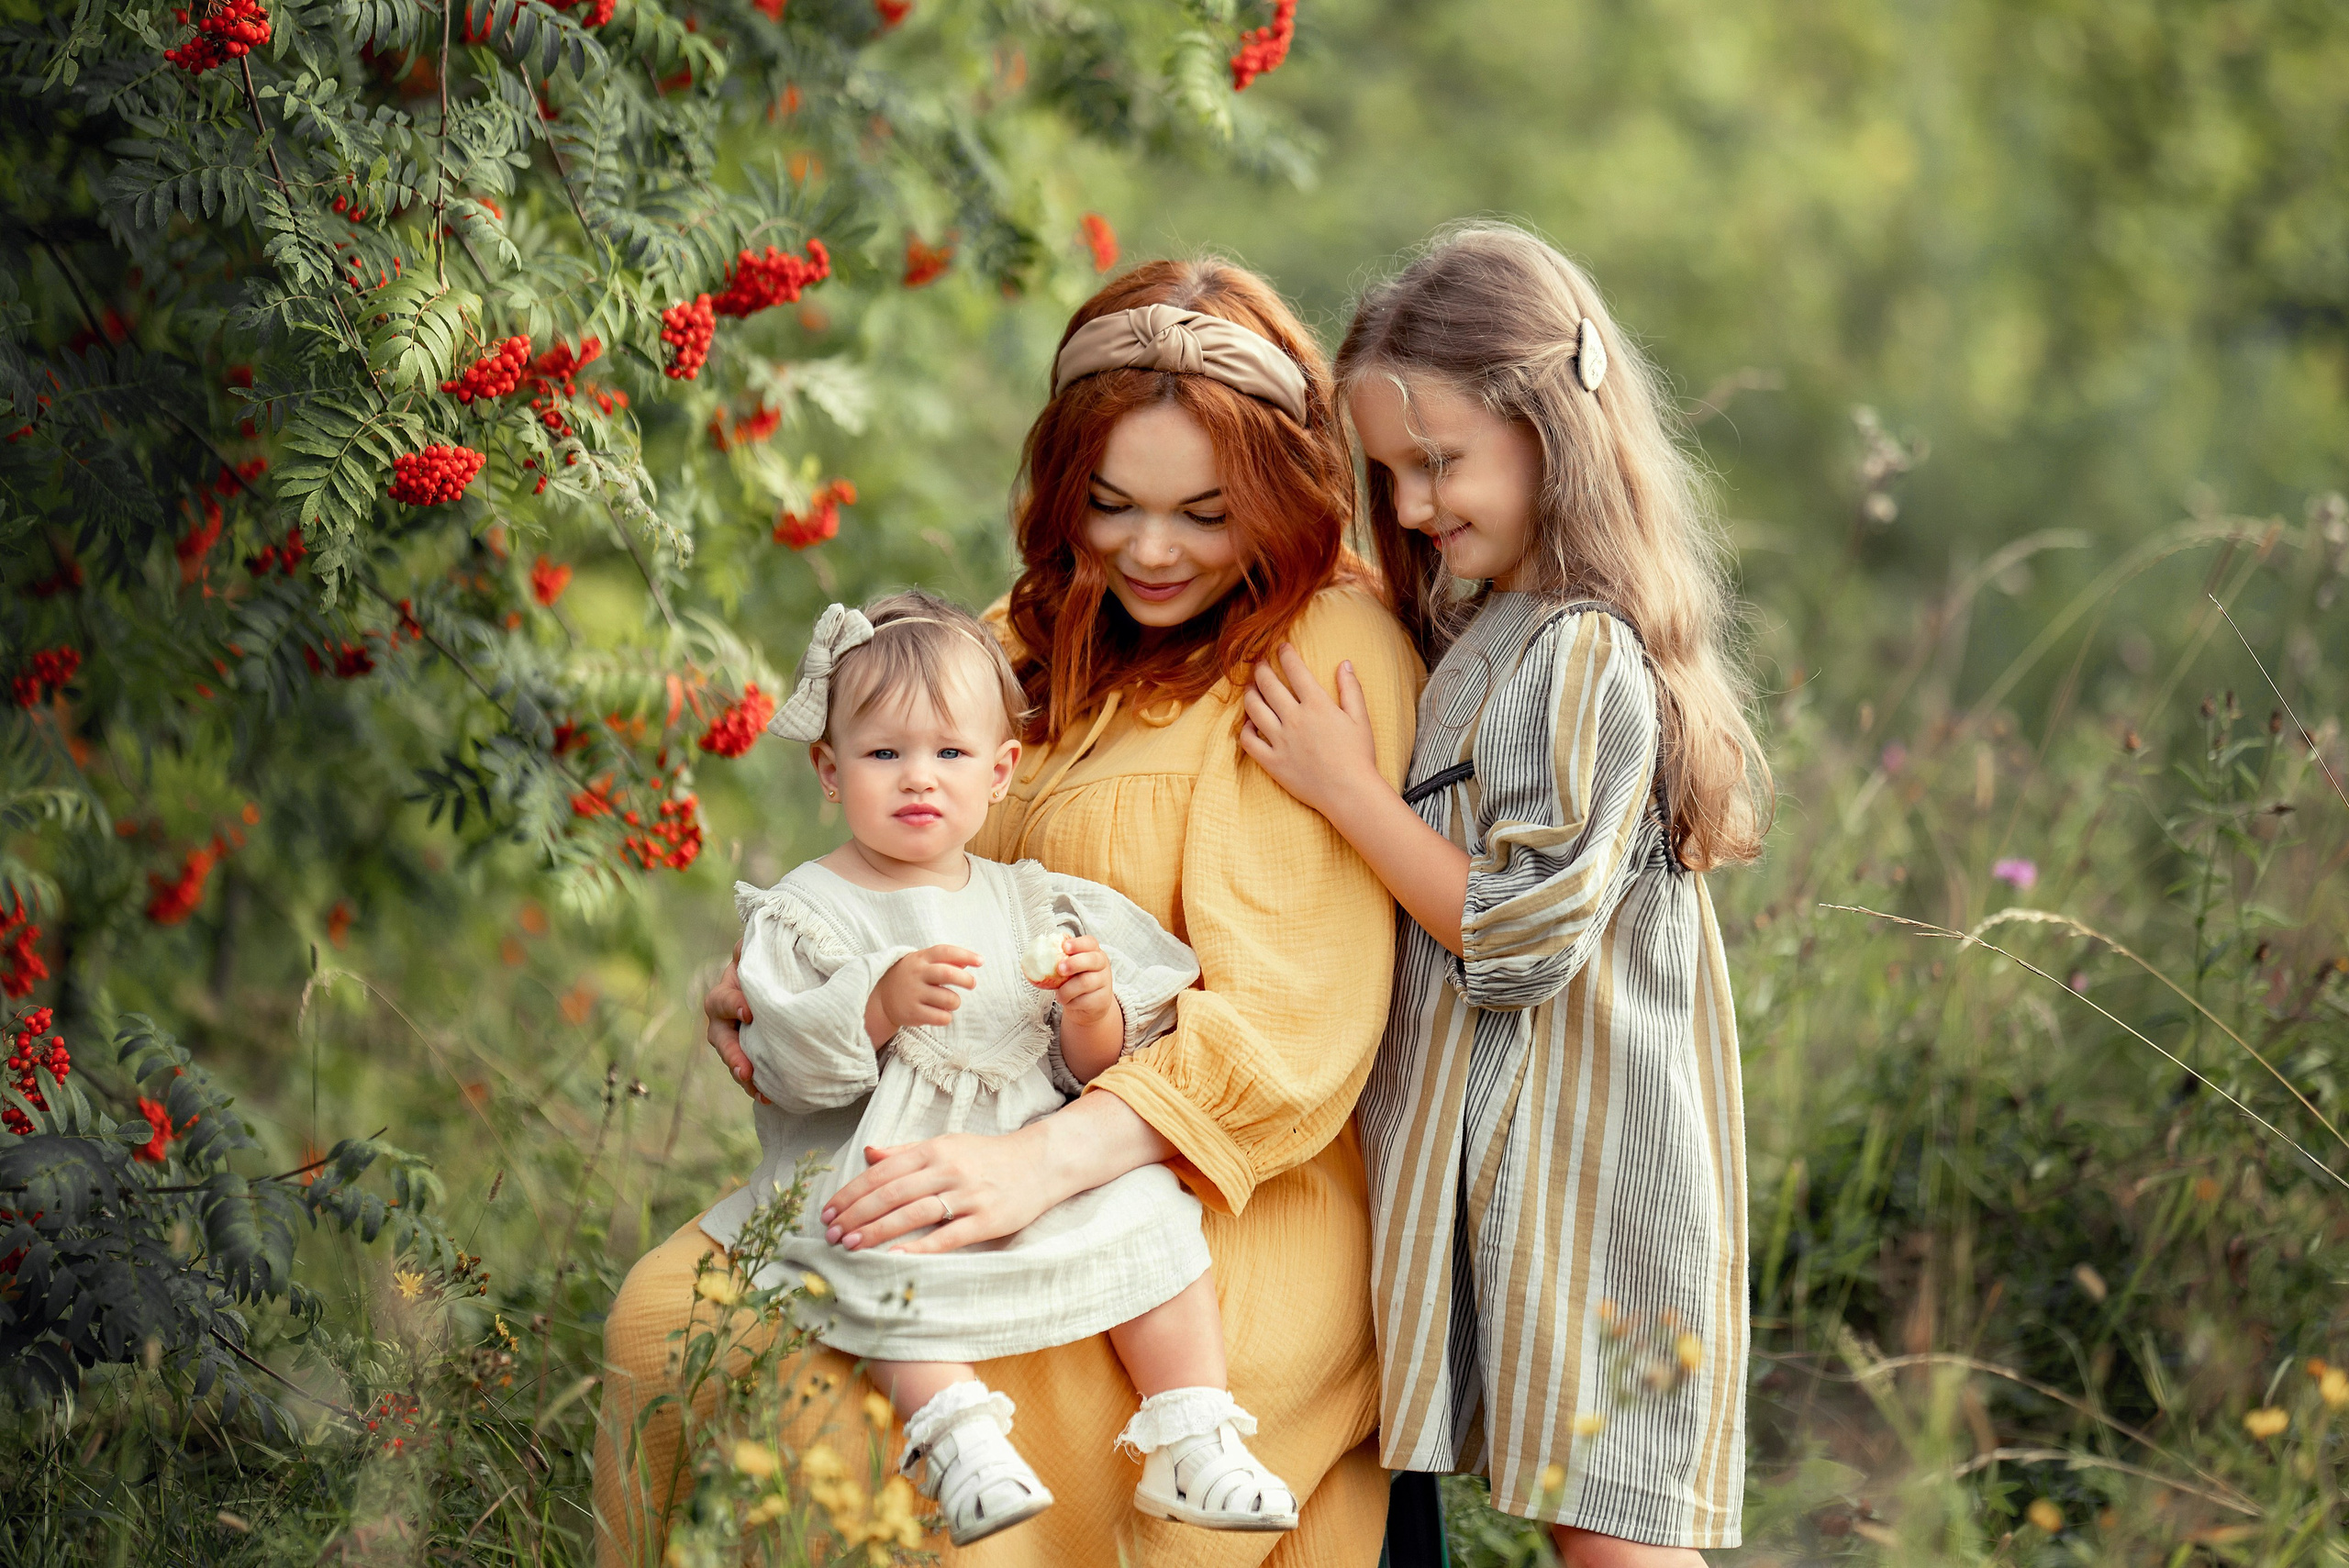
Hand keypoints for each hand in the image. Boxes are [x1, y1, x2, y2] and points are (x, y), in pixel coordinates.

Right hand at [703, 947, 769, 1103]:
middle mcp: (724, 1018)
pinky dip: (757, 1085)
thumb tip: (748, 941)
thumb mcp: (761, 952)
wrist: (781, 979)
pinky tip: (770, 1097)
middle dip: (732, 1055)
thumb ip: (755, 945)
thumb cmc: (768, 963)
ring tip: (758, 1089)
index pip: (723, 1000)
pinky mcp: (750, 1053)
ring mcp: (735, 1038)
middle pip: (720, 1039)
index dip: (733, 1005)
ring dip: (743, 1075)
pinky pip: (749, 1072)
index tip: (749, 1012)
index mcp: (726, 992)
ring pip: (732, 1059)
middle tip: (746, 1069)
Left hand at [821, 1131, 1055, 1254]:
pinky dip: (920, 1247)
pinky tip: (896, 1256)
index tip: (828, 1212)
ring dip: (877, 1230)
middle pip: (891, 1193)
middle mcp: (948, 1169)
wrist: (1041, 1163)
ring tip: (850, 1246)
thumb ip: (906, 1151)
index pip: (882, 1172)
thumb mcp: (947, 1145)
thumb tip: (869, 1152)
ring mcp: (968, 1195)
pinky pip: (948, 1236)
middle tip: (831, 1235)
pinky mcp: (987, 1220)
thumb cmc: (988, 1157)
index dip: (851, 1193)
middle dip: (856, 1215)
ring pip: (913, 1213)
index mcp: (934, 1149)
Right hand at [866, 945, 981, 1045]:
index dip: (966, 955)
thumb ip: (947, 960)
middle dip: (966, 979)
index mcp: (921, 958)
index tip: (981, 961)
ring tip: (949, 1001)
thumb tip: (971, 960)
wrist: (882, 997)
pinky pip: (942, 1017)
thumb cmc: (911, 977)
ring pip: (949, 999)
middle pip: (948, 973)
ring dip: (956, 1002)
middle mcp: (917, 974)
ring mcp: (913, 994)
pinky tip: (940, 1013)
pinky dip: (947, 1016)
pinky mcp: (912, 1013)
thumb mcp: (924, 963)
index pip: (945, 952)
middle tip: (972, 984)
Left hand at [1035, 934, 1117, 1029]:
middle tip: (1059, 969)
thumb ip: (1060, 959)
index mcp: (1093, 952)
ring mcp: (1104, 982)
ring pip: (1085, 982)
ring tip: (1059, 994)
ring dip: (1067, 989)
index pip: (1090, 942)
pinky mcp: (1102, 1000)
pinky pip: (1084, 1000)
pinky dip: (1071, 1002)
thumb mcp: (1070, 967)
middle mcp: (1102, 965)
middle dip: (1074, 963)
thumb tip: (1037, 953)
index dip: (1078, 944)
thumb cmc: (1076, 981)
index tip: (1064, 947)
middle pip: (1092, 960)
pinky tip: (1068, 1001)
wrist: (1090, 1005)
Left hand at [1239, 643, 1381, 817]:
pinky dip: (1246, 729)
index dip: (1285, 654)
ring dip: (1249, 694)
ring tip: (1251, 689)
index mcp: (1317, 705)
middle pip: (1268, 685)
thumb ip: (1350, 689)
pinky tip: (1251, 724)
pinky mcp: (1272, 762)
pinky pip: (1249, 741)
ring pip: (1253, 709)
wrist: (1350, 793)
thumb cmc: (1358, 756)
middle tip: (1259, 663)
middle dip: (1261, 669)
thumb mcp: (1360, 718)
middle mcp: (1294, 719)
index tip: (1281, 647)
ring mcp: (1280, 741)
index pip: (1295, 670)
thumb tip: (1345, 664)